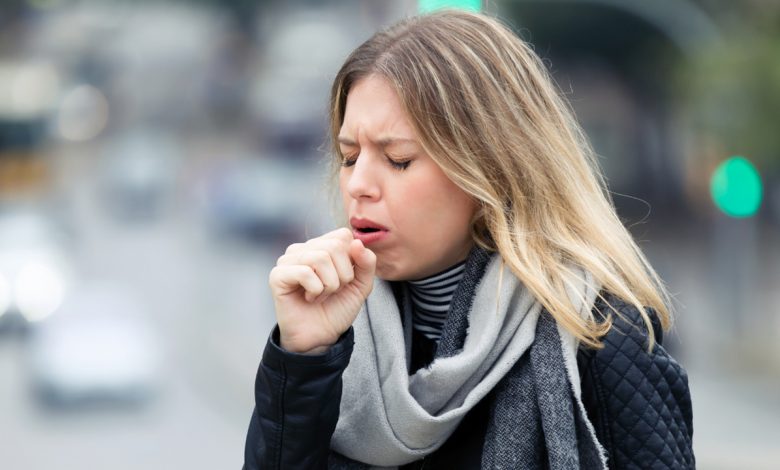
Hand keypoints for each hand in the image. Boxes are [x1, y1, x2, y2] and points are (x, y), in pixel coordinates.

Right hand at [269, 227, 375, 353]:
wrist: (321, 336)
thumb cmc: (337, 308)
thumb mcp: (361, 285)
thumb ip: (366, 262)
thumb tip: (357, 242)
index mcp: (321, 246)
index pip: (343, 235)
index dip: (352, 259)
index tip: (345, 279)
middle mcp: (303, 249)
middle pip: (334, 246)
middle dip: (343, 275)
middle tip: (333, 290)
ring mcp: (288, 260)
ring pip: (320, 258)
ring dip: (329, 284)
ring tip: (321, 295)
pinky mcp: (277, 275)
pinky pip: (304, 272)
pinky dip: (315, 290)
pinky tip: (310, 298)